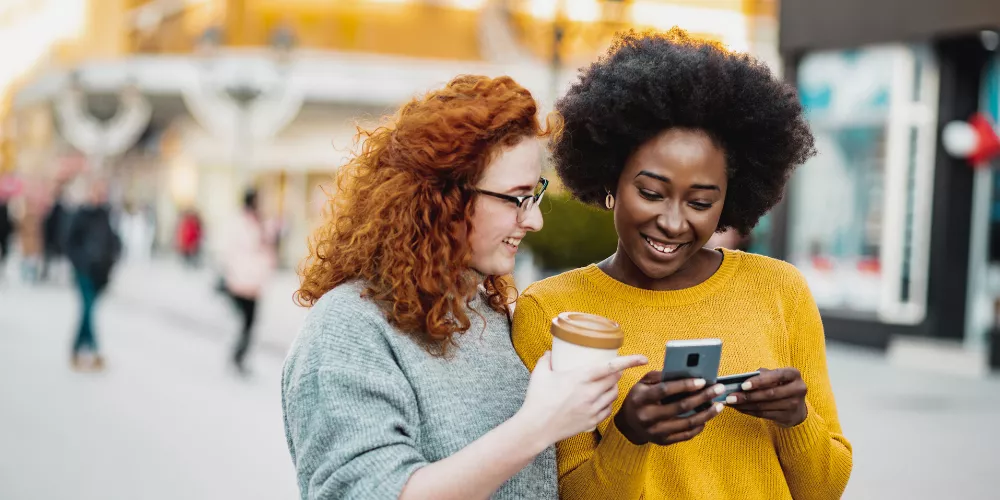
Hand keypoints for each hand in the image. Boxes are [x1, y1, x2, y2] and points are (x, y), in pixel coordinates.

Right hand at [518, 352, 648, 443]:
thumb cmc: (537, 399)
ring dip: (613, 387)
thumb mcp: (540, 374)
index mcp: (581, 378)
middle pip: (614, 379)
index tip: (643, 358)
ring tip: (607, 384)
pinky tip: (602, 400)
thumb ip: (546, 360)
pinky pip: (608, 409)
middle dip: (617, 372)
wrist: (536, 427)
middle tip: (613, 368)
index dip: (630, 361)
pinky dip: (608, 403)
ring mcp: (593, 408)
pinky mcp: (592, 421)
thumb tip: (550, 353)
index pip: (611, 366)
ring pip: (613, 394)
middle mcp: (591, 393)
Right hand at [614, 371, 725, 445]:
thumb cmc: (639, 398)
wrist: (628, 424)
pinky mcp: (663, 441)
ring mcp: (656, 431)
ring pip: (687, 423)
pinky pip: (686, 434)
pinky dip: (699, 426)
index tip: (702, 380)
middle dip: (703, 397)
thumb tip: (685, 372)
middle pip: (681, 407)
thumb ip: (660, 376)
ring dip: (707, 413)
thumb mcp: (643, 383)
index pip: (665, 390)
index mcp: (641, 398)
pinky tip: (708, 417)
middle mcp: (647, 416)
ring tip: (719, 404)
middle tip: (718, 389)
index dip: (684, 385)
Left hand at [726, 367, 807, 426]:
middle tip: (730, 397)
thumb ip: (762, 375)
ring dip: (745, 405)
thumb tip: (740, 379)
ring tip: (731, 403)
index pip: (776, 376)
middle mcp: (798, 389)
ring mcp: (794, 405)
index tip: (743, 385)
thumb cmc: (780, 385)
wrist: (797, 406)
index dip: (759, 381)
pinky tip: (739, 408)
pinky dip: (749, 411)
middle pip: (769, 394)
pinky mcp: (788, 417)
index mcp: (794, 374)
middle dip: (747, 396)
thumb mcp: (775, 376)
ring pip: (765, 406)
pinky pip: (764, 414)